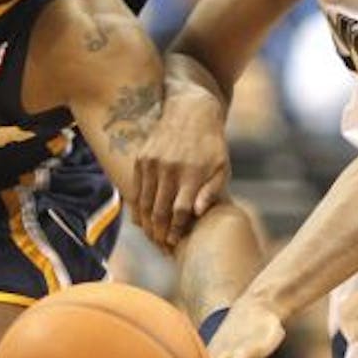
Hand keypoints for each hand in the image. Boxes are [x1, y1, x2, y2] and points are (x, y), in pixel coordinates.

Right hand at [131, 86, 229, 247]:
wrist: (190, 111)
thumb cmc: (211, 145)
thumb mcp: (222, 167)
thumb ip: (212, 192)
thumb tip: (197, 213)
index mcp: (193, 174)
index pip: (181, 212)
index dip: (176, 230)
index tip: (174, 242)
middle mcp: (170, 169)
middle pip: (159, 211)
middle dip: (159, 233)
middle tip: (160, 246)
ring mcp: (153, 163)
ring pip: (144, 202)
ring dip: (146, 223)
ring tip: (150, 236)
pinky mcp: (141, 158)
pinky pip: (136, 189)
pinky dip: (137, 206)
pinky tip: (141, 218)